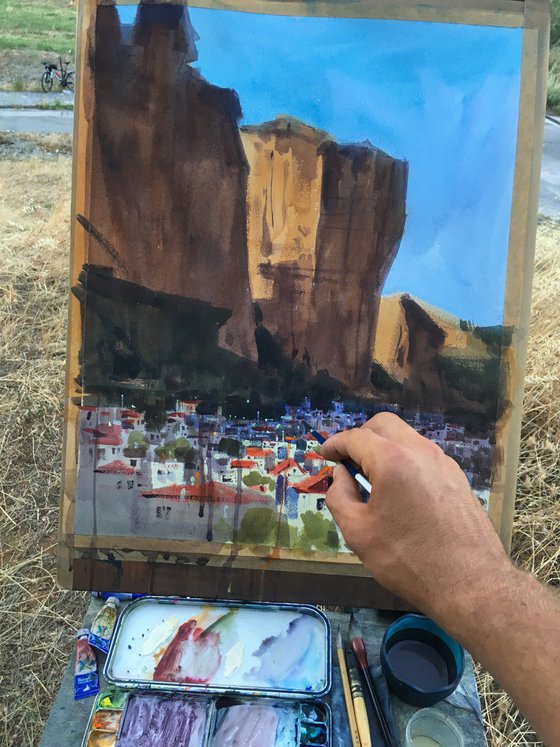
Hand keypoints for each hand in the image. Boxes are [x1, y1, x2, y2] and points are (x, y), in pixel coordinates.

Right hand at [321, 413, 510, 616]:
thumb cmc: (408, 559)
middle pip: (384, 425)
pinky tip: (399, 490)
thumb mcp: (359, 533)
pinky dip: (404, 460)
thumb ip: (340, 496)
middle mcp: (420, 451)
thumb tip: (341, 475)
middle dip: (361, 436)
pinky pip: (423, 456)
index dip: (335, 444)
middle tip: (347, 461)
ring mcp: (443, 462)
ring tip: (372, 478)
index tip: (324, 454)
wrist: (471, 584)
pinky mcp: (457, 478)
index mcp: (393, 460)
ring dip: (384, 447)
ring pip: (407, 438)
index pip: (356, 437)